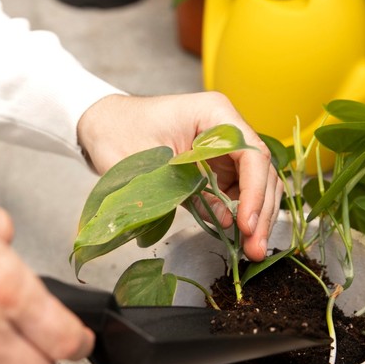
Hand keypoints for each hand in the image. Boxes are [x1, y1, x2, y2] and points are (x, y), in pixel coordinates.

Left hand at [77, 93, 282, 260]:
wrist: (103, 125)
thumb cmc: (118, 132)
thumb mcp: (148, 164)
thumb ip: (186, 190)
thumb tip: (224, 220)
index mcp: (215, 113)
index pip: (250, 153)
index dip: (253, 191)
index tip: (244, 224)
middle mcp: (227, 129)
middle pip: (261, 171)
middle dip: (261, 211)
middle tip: (256, 247)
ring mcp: (224, 149)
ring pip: (257, 184)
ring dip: (257, 217)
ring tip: (252, 250)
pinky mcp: (217, 167)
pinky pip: (239, 192)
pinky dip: (241, 215)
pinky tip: (238, 238)